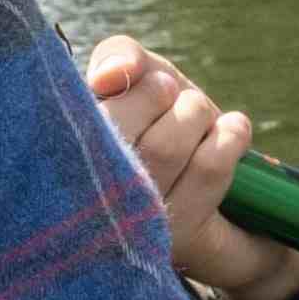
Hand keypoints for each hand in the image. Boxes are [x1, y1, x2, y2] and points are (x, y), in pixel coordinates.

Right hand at [80, 32, 298, 299]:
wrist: (233, 199)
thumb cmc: (166, 124)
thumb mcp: (139, 80)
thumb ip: (118, 57)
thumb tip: (112, 75)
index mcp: (65, 158)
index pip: (79, 111)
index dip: (128, 87)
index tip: (155, 87)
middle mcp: (89, 204)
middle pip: (116, 127)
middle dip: (160, 95)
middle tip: (175, 97)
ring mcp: (134, 230)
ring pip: (164, 147)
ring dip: (195, 114)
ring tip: (201, 118)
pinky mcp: (183, 242)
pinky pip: (207, 169)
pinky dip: (230, 136)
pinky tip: (233, 132)